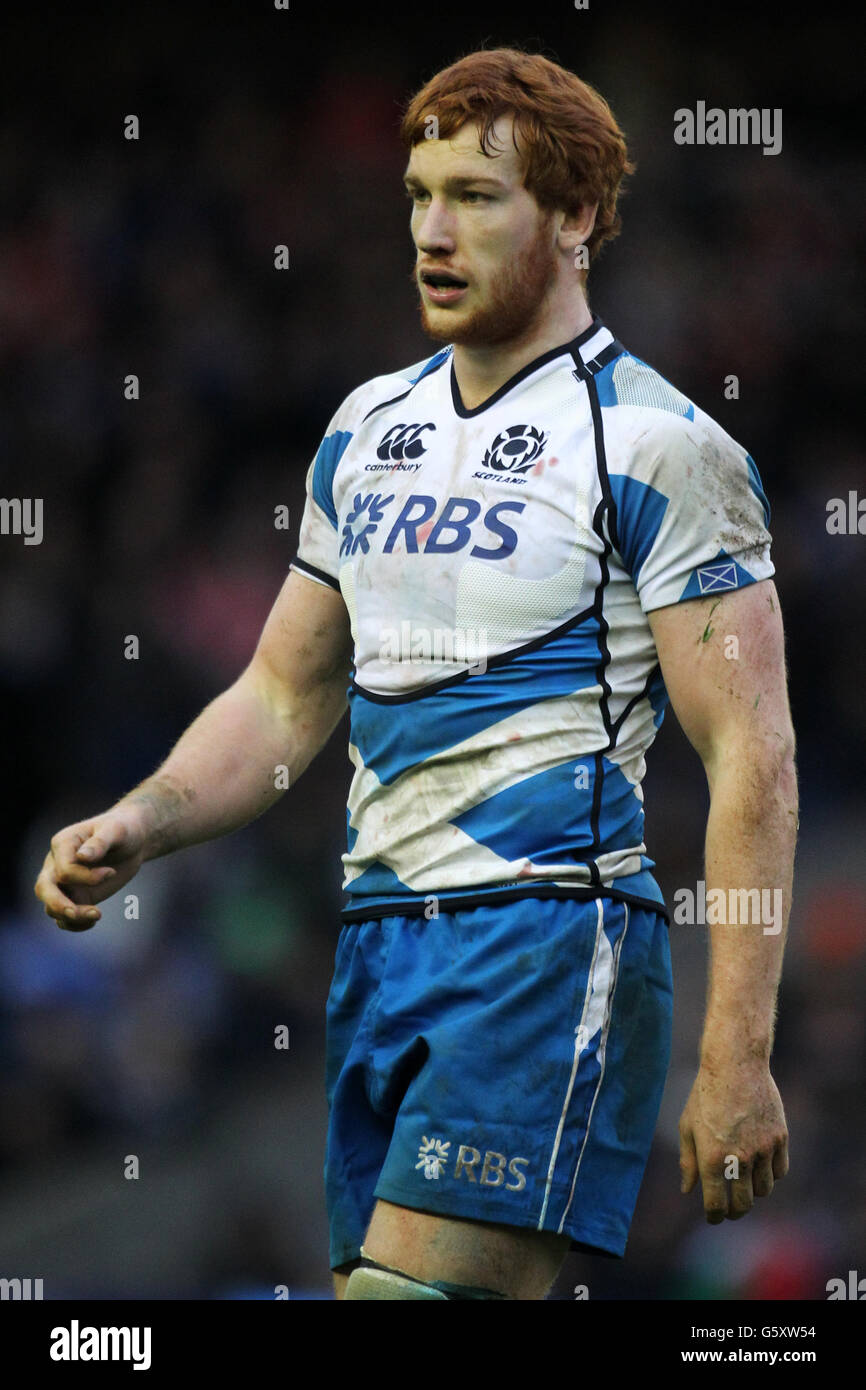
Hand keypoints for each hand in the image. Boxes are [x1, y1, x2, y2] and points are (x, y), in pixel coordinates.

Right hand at [34, 809, 148, 930]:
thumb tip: (82, 857)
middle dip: (60, 905)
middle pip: (44, 890)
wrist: (133, 841)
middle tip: (82, 912)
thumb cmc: (123, 830)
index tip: (111, 873)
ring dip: (72, 917)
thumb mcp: (116, 830)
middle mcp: (56, 864)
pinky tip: (92, 921)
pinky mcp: (76, 896)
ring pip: (52, 907)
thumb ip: (99, 842)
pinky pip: (64, 918)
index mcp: (63, 844)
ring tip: (98, 914)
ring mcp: (64, 883)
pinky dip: (75, 924)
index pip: (64, 870)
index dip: (87, 877)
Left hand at [678, 1059, 788, 1221]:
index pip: (716, 1205)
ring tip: (744, 1183)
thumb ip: (688, 1161)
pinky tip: (761, 1166)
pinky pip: (780, 1170)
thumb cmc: (706, 1095)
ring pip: (764, 1189)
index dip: (714, 1217)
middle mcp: (739, 1158)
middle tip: (731, 1209)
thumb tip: (687, 1190)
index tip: (714, 1217)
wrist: (735, 1064)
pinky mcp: (780, 1138)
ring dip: (753, 1191)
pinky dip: (771, 1173)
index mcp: (711, 1158)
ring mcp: (763, 1149)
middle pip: (743, 1204)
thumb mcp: (687, 1126)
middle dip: (735, 1211)